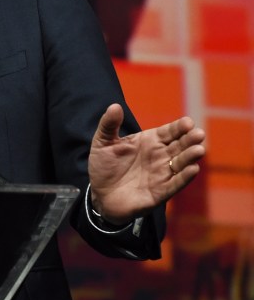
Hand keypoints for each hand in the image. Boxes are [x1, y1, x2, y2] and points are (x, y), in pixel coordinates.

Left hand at [88, 104, 205, 223]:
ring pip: (181, 163)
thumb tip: (114, 105)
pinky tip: (193, 169)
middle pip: (180, 145)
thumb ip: (108, 125)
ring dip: (190, 157)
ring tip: (198, 150)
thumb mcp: (102, 143)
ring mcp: (162, 173)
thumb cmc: (104, 166)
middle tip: (198, 134)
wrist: (100, 194)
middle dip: (190, 139)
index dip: (179, 127)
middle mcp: (160, 156)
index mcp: (150, 141)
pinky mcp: (161, 191)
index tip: (187, 122)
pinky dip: (184, 177)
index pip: (170, 131)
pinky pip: (176, 183)